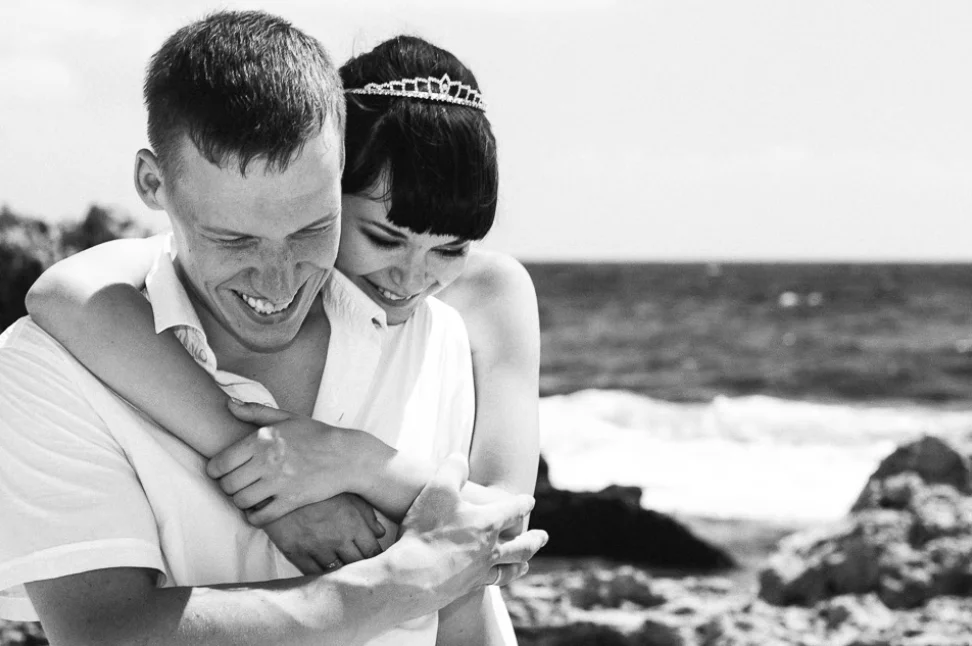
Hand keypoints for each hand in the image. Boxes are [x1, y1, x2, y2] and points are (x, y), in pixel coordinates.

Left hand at [206, 400, 378, 522]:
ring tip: (248, 495)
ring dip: (241, 500)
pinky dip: (254, 517)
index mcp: (262, 441)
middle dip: (227, 486)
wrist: (346, 456)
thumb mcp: (287, 418)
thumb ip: (255, 411)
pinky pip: (261, 517)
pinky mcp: (292, 501)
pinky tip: (258, 510)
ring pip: (241, 501)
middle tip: (236, 483)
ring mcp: (279, 483)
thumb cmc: (316, 435)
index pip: (220, 463)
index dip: (215, 470)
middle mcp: (267, 462)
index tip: (222, 471)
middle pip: (228, 485)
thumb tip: (228, 404)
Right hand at [263, 494, 386, 573]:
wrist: (280, 483)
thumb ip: (366, 514)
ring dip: (340, 569)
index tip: (373, 556)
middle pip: (356, 564)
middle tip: (360, 562)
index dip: (375, 556)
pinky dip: (320, 574)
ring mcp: (315, 548)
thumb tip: (380, 533)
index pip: (372, 551)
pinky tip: (323, 569)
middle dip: (361, 564)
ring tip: (342, 564)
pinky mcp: (296, 553)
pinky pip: (312, 574)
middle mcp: (337, 538)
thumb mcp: (346, 493)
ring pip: (335, 571)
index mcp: (353, 522)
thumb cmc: (318, 487)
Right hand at [390, 454, 547, 607]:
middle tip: (544, 537)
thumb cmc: (426, 530)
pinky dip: (497, 580)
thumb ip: (452, 469)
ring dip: (520, 564)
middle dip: (533, 539)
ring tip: (526, 565)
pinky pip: (490, 583)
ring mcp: (480, 571)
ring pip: (509, 568)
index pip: (513, 510)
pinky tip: (493, 581)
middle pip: (521, 545)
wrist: (412, 576)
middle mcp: (491, 549)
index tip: (530, 501)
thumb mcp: (437, 489)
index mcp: (488, 523)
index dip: (522, 504)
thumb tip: (460, 458)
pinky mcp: (466, 589)